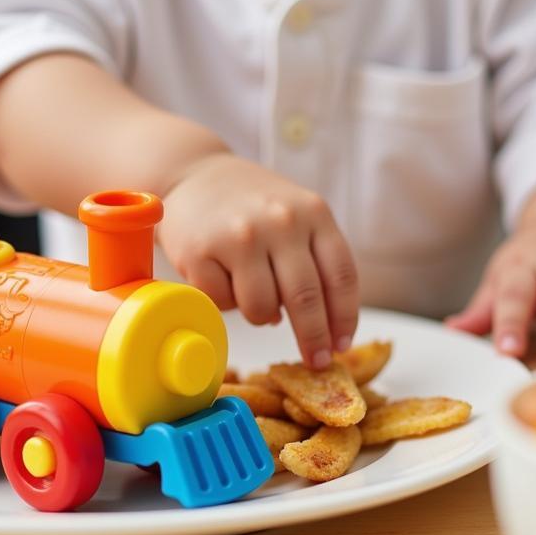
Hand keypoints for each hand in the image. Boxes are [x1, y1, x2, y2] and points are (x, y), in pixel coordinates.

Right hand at [158, 153, 358, 367]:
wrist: (191, 173)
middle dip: (313, 339)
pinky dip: (225, 302)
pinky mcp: (200, 251)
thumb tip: (325, 328)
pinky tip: (223, 278)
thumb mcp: (296, 214)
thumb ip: (315, 258)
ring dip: (261, 315)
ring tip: (253, 295)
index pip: (341, 277)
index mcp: (313, 213)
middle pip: (306, 299)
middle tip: (315, 361)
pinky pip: (223, 303)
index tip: (340, 347)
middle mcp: (280, 222)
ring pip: (262, 308)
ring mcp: (239, 236)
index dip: (344, 319)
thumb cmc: (250, 204)